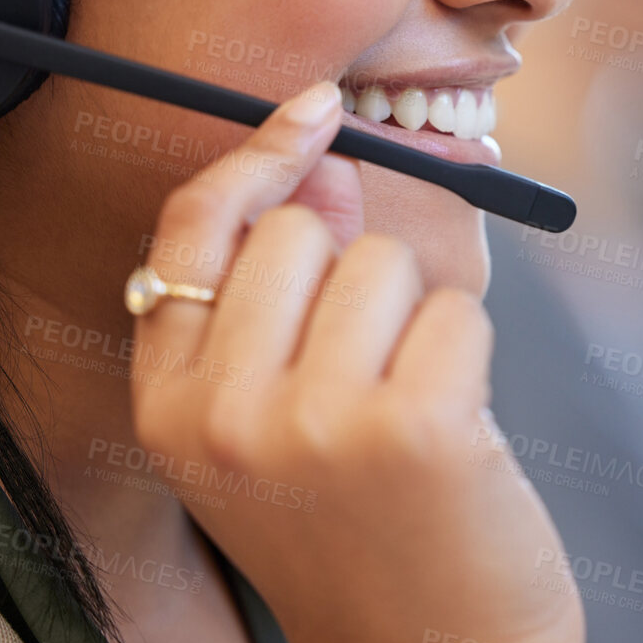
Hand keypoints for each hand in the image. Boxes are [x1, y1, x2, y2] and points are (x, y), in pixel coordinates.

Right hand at [128, 81, 583, 642]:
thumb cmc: (361, 531)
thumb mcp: (270, 432)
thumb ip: (271, 307)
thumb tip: (320, 172)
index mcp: (170, 413)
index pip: (191, 236)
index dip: (255, 159)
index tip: (312, 112)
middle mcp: (226, 417)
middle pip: (300, 234)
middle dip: (356, 281)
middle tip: (372, 376)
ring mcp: (318, 423)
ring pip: (385, 263)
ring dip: (417, 322)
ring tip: (411, 414)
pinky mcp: (416, 426)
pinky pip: (458, 311)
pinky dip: (471, 358)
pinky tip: (457, 438)